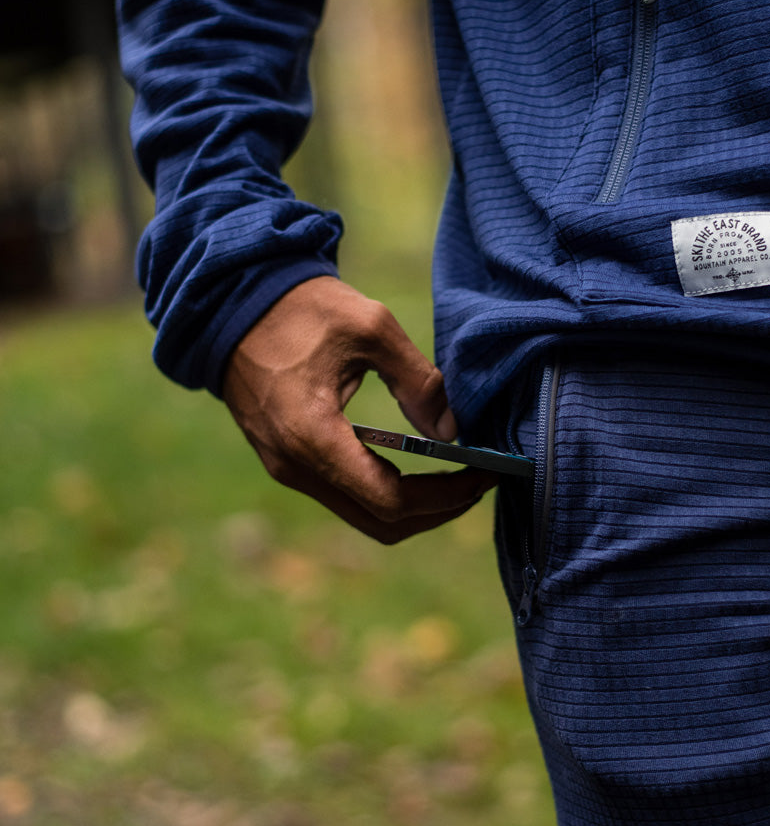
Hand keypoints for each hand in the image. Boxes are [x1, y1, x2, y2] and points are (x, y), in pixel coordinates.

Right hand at [221, 276, 495, 542]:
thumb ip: (417, 380)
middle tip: (478, 483)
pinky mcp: (287, 461)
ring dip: (413, 507)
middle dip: (436, 511)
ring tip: (456, 479)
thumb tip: (451, 431)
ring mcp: (286, 469)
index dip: (444, 496)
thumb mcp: (371, 327)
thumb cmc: (302, 308)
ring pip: (363, 516)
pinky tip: (416, 468)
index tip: (483, 476)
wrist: (231, 302)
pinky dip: (386, 493)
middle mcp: (295, 467)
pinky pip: (345, 496)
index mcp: (312, 437)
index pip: (391, 500)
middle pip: (381, 523)